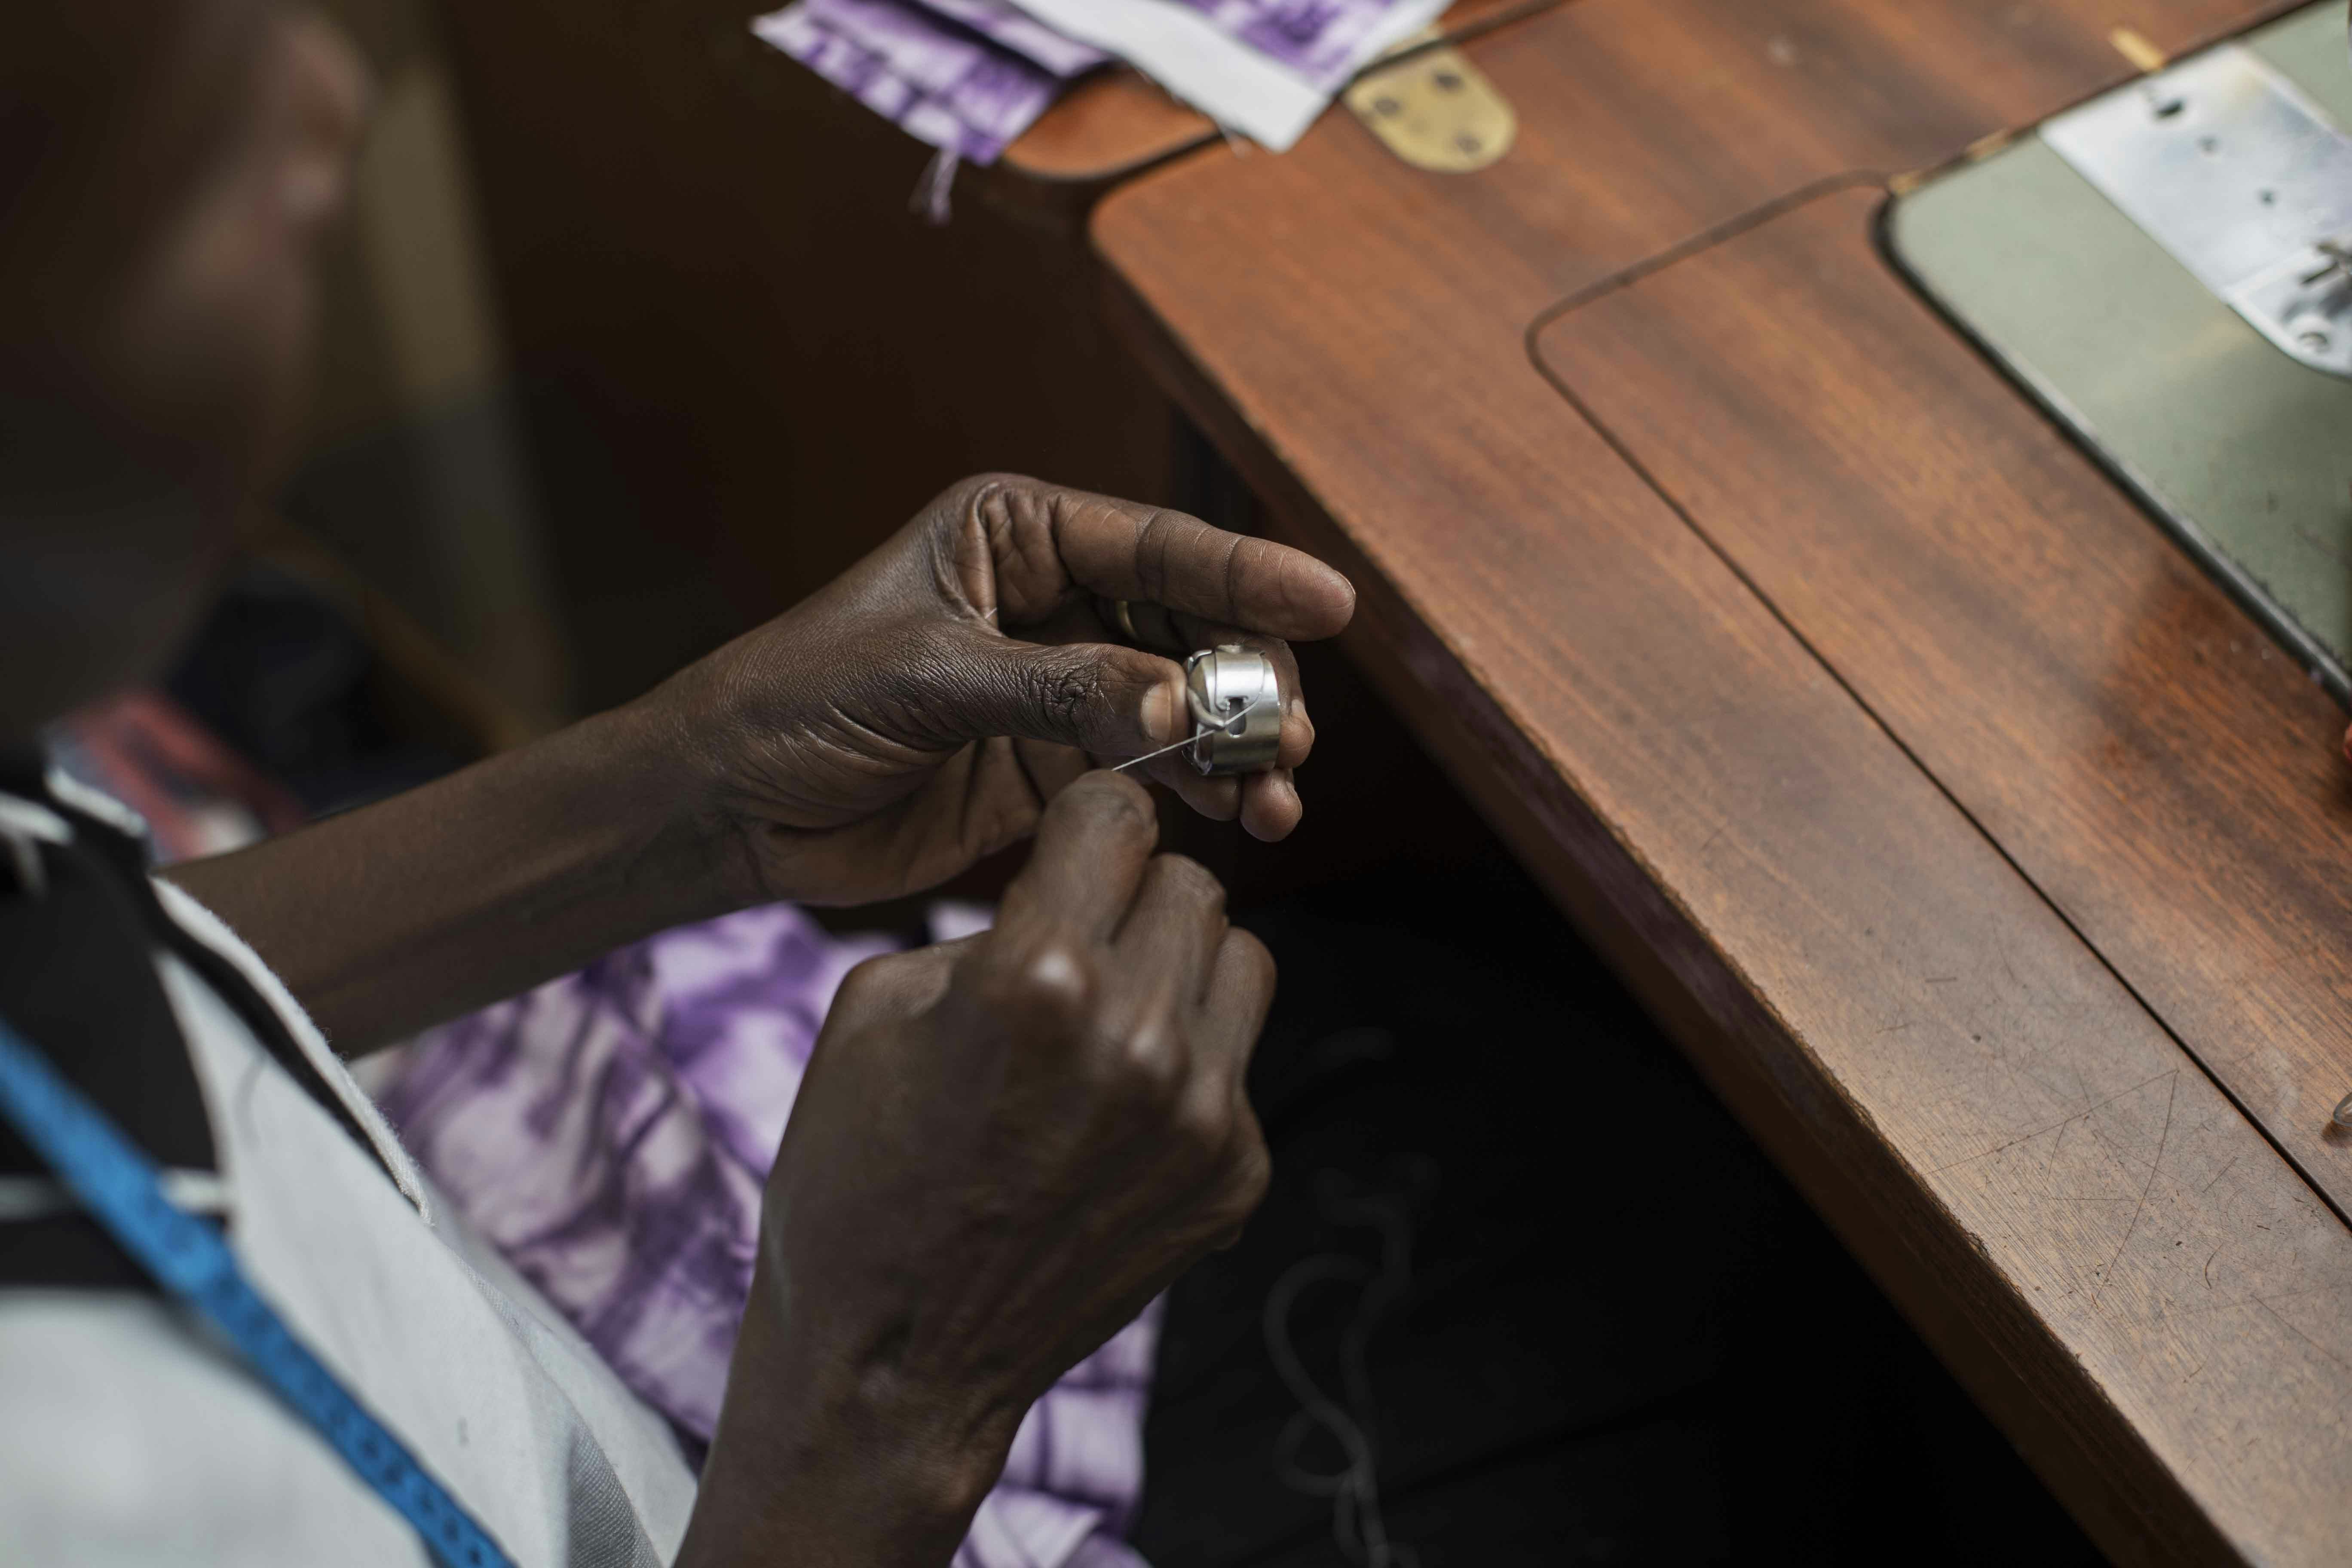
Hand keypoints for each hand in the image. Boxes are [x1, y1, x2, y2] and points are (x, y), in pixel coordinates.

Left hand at [656, 474, 1355, 906]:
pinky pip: (1151, 770)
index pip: (1156, 547)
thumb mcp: (928, 681)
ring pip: (1183, 705)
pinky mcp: (1052, 765)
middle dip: (1246, 681)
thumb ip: (1060, 691)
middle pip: (1189, 628)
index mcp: (1016, 534)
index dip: (1249, 576)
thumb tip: (1184, 706)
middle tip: (1283, 740)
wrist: (730, 805)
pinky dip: (1198, 792)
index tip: (1333, 605)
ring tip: (1273, 797)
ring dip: (1235, 747)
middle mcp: (1050, 600)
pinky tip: (1237, 820)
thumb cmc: (798, 703)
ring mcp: (1058, 685)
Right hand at [679, 773, 1274, 1564]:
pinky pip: (1238, 1063)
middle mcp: (1138, 1037)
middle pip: (1190, 882)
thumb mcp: (878, 1004)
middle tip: (1081, 941)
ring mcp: (1201, 1115)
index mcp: (1039, 976)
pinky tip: (1114, 1114)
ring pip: (1241, 960)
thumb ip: (994, 921)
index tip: (1072, 846)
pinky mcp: (1236, 1177)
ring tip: (1111, 1016)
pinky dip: (1188, 1065)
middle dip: (1132, 895)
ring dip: (1180, 968)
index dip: (1087, 821)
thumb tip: (1071, 885)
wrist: (892, 1363)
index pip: (1117, 812)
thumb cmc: (859, 1175)